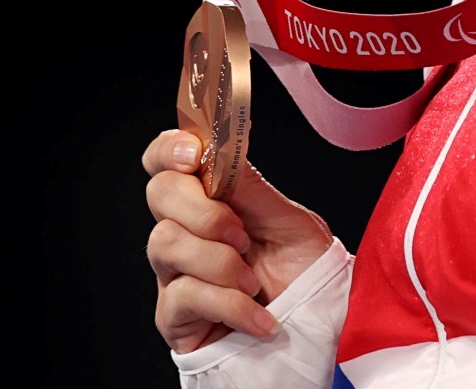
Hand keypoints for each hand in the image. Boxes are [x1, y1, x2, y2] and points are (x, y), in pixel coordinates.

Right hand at [143, 128, 334, 354]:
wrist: (315, 329)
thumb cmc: (303, 272)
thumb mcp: (289, 221)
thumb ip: (251, 187)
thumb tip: (219, 146)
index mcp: (210, 198)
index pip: (166, 161)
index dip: (169, 149)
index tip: (194, 154)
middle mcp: (185, 230)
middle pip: (159, 193)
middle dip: (203, 211)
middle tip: (243, 236)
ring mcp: (174, 272)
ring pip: (166, 243)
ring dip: (219, 262)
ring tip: (253, 282)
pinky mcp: (174, 315)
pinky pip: (184, 295)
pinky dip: (230, 305)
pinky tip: (259, 318)